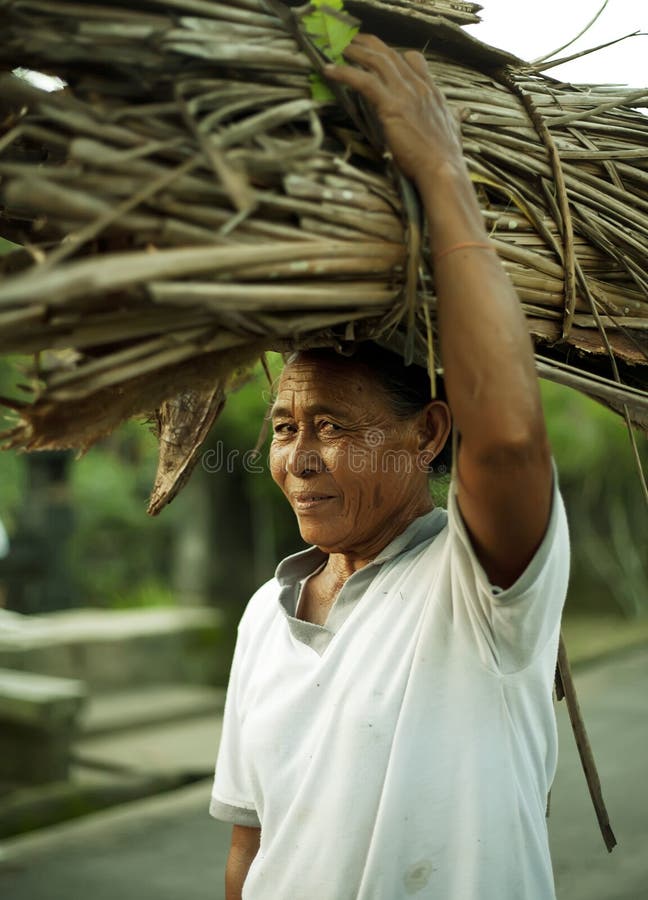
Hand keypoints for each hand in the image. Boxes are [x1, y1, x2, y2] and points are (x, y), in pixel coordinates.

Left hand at [325, 34, 463, 187]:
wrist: (443, 168)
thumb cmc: (445, 156)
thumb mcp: (453, 129)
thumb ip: (453, 117)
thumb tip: (460, 113)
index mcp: (432, 91)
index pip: (414, 60)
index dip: (396, 55)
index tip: (382, 55)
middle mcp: (419, 87)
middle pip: (392, 55)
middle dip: (371, 45)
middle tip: (355, 42)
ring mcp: (405, 94)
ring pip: (377, 61)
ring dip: (356, 52)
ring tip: (341, 49)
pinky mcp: (391, 106)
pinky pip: (364, 81)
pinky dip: (344, 73)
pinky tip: (330, 70)